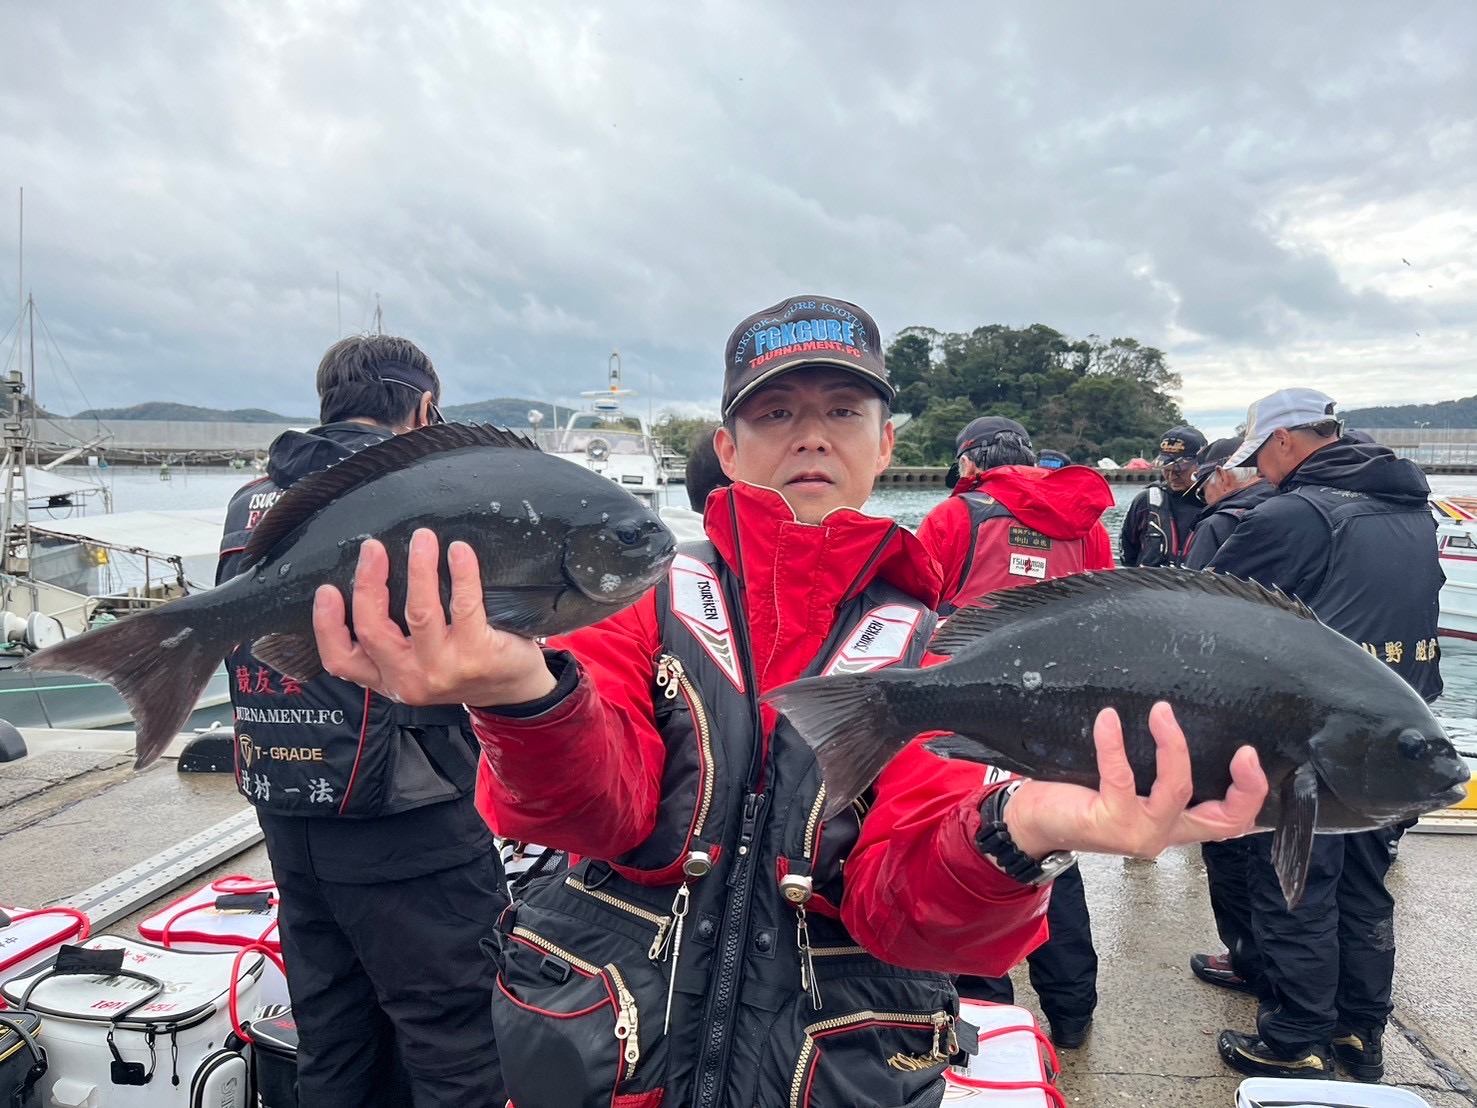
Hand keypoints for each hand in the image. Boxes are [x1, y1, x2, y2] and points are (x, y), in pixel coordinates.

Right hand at [312, 529, 556, 707]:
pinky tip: (459, 551)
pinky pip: (464, 606)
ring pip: (419, 613)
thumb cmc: (460, 666)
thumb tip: (368, 578)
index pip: (341, 660)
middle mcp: (409, 679)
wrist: (512, 692)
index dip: (326, 625)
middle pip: (374, 629)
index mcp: (387, 678)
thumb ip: (391, 639)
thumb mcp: (415, 665)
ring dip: (418, 569)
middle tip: (372, 547)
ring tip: (422, 538)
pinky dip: (460, 573)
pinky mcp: (477, 655)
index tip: (326, 589)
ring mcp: (443, 669)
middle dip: (369, 582)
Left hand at [1002, 701, 1267, 858]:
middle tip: (1244, 750)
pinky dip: (1115, 744)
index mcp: (1177, 823)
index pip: (1231, 821)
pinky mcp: (1110, 823)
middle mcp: (1165, 833)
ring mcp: (1140, 832)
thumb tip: (1172, 714)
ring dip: (1172, 745)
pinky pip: (1121, 777)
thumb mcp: (1130, 786)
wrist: (1036, 821)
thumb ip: (1154, 769)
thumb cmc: (1083, 796)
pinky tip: (1108, 719)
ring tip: (1162, 711)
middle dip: (1244, 786)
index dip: (1252, 794)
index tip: (1253, 755)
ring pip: (1175, 789)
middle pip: (1223, 820)